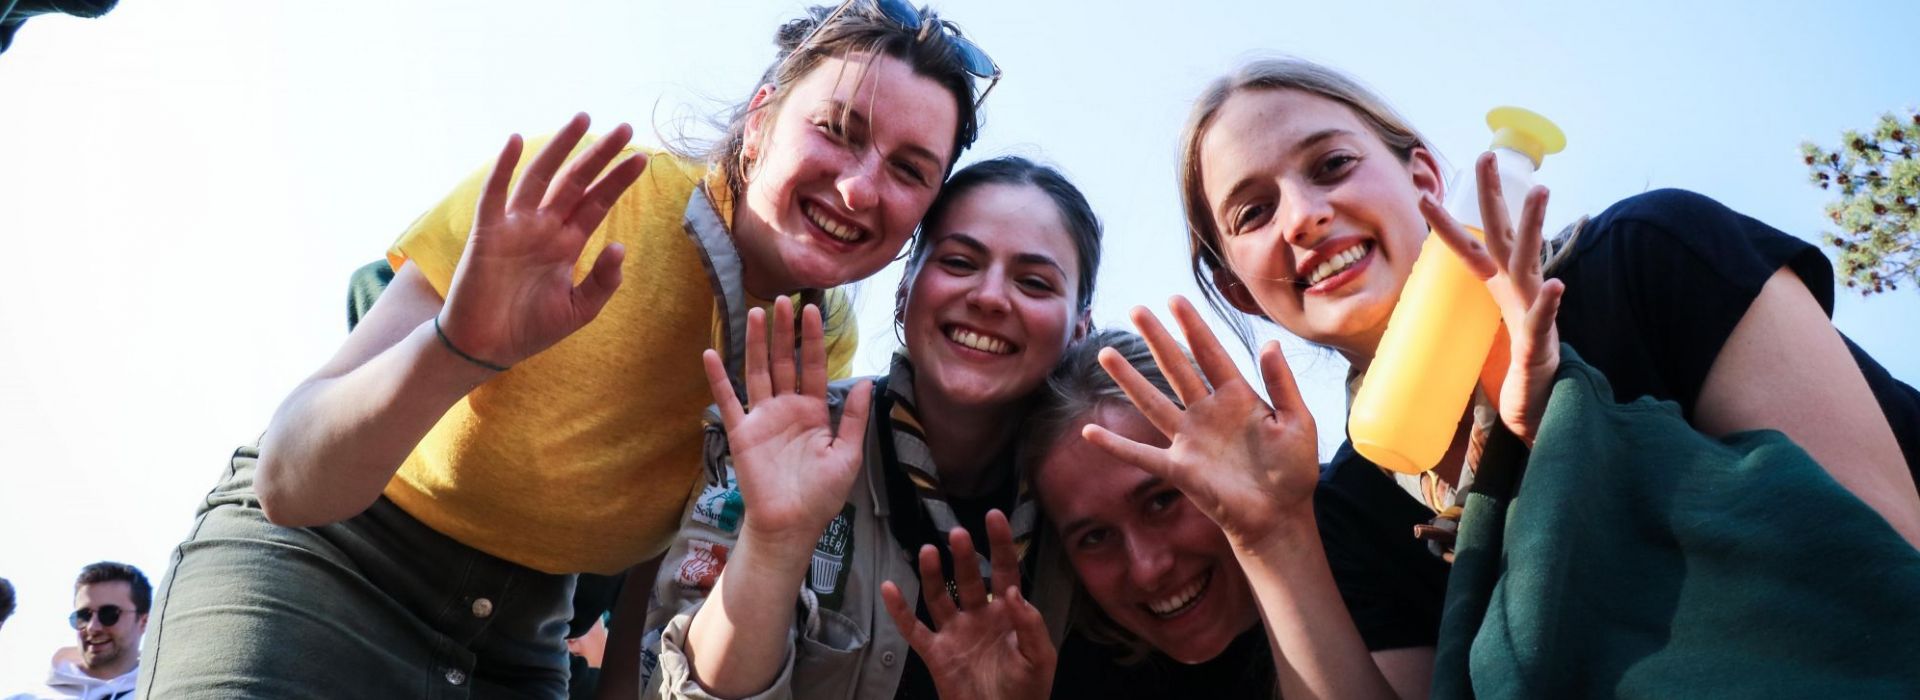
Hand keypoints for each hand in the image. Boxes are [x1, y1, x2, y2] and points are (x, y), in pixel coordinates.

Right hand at [437, 113, 649, 367]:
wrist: (487, 348)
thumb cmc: (530, 329)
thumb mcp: (579, 310)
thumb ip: (603, 281)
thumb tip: (620, 245)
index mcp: (567, 243)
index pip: (597, 203)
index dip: (618, 180)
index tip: (642, 158)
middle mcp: (544, 227)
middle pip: (575, 181)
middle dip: (599, 155)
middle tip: (625, 128)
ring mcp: (515, 226)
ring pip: (540, 177)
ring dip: (560, 148)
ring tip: (583, 120)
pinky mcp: (487, 233)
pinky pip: (494, 194)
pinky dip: (503, 167)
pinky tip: (515, 141)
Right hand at [705, 296, 872, 552]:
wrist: (791, 525)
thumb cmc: (821, 495)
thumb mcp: (847, 455)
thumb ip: (853, 418)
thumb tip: (867, 381)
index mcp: (814, 412)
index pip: (814, 367)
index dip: (813, 339)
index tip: (813, 309)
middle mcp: (787, 409)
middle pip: (785, 361)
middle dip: (786, 331)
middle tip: (785, 299)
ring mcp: (762, 418)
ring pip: (759, 371)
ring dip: (757, 343)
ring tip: (757, 312)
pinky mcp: (741, 432)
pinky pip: (728, 400)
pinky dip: (718, 377)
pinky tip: (712, 352)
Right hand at [881, 510, 1055, 699]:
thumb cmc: (1028, 692)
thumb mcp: (1040, 658)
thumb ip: (1030, 624)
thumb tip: (1012, 591)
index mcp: (1007, 615)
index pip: (1004, 571)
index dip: (1000, 544)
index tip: (993, 516)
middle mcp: (979, 617)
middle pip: (970, 578)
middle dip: (964, 556)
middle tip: (958, 534)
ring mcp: (955, 633)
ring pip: (939, 596)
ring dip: (933, 574)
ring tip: (928, 551)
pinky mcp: (935, 653)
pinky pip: (913, 629)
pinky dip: (899, 610)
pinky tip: (890, 587)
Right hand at [1082, 297, 1320, 554]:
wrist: (1281, 518)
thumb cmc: (1293, 471)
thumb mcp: (1298, 422)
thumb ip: (1282, 384)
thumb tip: (1269, 343)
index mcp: (1238, 397)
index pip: (1210, 353)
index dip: (1193, 327)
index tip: (1175, 299)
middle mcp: (1208, 413)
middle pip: (1176, 368)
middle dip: (1157, 339)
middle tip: (1137, 310)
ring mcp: (1190, 440)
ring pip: (1152, 402)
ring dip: (1129, 379)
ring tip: (1106, 354)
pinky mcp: (1180, 469)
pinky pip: (1142, 455)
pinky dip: (1116, 445)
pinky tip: (1090, 433)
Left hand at [1420, 151, 1566, 444]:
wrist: (1540, 399)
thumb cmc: (1513, 357)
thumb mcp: (1485, 319)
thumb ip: (1472, 296)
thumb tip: (1440, 285)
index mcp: (1495, 283)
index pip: (1467, 245)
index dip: (1445, 221)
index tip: (1422, 192)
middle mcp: (1515, 286)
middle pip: (1500, 233)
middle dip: (1492, 194)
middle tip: (1486, 155)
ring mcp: (1531, 308)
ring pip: (1530, 260)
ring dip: (1533, 226)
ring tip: (1541, 190)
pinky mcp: (1540, 339)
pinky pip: (1545, 317)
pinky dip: (1549, 302)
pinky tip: (1555, 285)